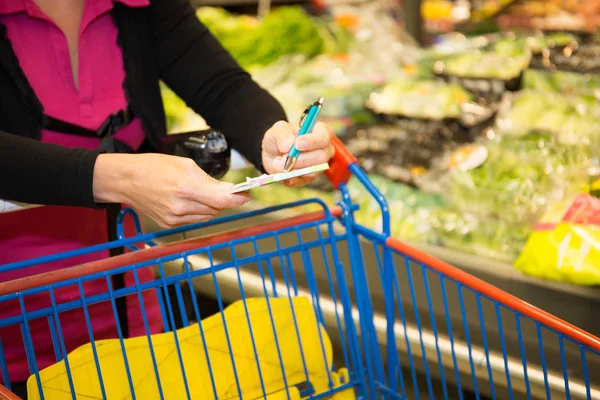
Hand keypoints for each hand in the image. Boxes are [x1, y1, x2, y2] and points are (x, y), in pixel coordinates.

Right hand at [92, 153, 250, 227]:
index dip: (237, 200)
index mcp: (185, 187)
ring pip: (206, 216)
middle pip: (215, 209)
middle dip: (223, 200)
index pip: (220, 200)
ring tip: (202, 192)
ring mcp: (174, 218)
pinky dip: (198, 211)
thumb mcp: (184, 164)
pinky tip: (190, 200)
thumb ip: (208, 179)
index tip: (247, 195)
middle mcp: (180, 206)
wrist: (125, 180)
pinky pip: (194, 220)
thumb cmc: (153, 166)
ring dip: (211, 206)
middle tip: (227, 191)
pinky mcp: (169, 224)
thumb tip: (227, 190)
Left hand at [261, 121, 333, 186]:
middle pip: (321, 156)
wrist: (272, 152)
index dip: (312, 141)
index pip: (324, 136)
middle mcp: (323, 149)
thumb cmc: (281, 137)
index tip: (297, 144)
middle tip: (284, 158)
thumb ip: (283, 134)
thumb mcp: (278, 129)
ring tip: (277, 164)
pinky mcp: (309, 177)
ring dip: (294, 169)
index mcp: (320, 132)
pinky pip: (304, 181)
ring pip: (313, 171)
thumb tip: (287, 146)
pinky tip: (283, 177)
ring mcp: (318, 165)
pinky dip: (292, 180)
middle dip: (301, 159)